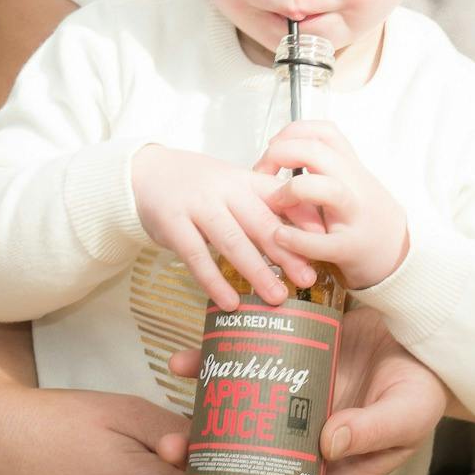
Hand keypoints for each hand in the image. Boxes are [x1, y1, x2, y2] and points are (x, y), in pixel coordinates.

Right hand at [133, 145, 319, 307]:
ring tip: (276, 297)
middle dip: (287, 252)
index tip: (326, 242)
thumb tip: (309, 229)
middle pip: (261, 221)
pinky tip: (229, 302)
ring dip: (256, 271)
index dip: (304, 219)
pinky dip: (214, 281)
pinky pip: (196, 256)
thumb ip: (266, 205)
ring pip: (232, 240)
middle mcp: (224, 189)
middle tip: (309, 279)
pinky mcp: (173, 223)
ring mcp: (197, 205)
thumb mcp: (236, 186)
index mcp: (245, 180)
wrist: (147, 172)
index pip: (280, 198)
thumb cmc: (201, 186)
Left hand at [155, 306, 446, 474]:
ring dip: (191, 447)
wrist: (413, 330)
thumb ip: (373, 428)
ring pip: (226, 443)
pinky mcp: (274, 372)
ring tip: (167, 444)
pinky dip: (201, 372)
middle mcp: (300, 455)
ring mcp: (282, 415)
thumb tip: (328, 443)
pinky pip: (229, 378)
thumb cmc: (420, 383)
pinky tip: (181, 365)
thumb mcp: (407, 410)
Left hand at [254, 122, 408, 288]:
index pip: (325, 132)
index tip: (274, 145)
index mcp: (352, 167)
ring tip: (275, 201)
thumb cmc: (365, 217)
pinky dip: (296, 239)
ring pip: (328, 190)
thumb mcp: (352, 182)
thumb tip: (282, 153)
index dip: (293, 132)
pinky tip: (279, 237)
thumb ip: (325, 167)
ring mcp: (354, 216)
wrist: (398, 254)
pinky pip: (322, 242)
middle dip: (282, 154)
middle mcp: (355, 185)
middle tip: (261, 171)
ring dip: (293, 190)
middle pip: (318, 151)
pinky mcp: (351, 249)